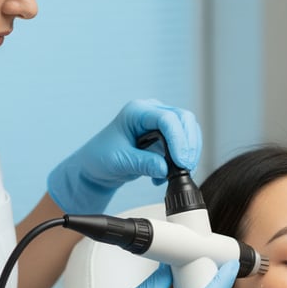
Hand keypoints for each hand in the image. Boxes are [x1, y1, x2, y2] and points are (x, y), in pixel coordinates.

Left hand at [47, 99, 201, 213]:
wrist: (97, 166)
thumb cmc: (102, 157)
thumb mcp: (120, 161)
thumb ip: (143, 163)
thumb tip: (165, 169)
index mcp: (137, 111)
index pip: (167, 119)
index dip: (178, 139)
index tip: (181, 161)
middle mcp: (151, 112)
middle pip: (184, 119)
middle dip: (189, 144)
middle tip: (186, 167)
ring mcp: (160, 122)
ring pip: (188, 130)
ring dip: (189, 152)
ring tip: (178, 173)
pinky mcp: (166, 136)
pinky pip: (184, 143)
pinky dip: (183, 159)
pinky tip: (165, 175)